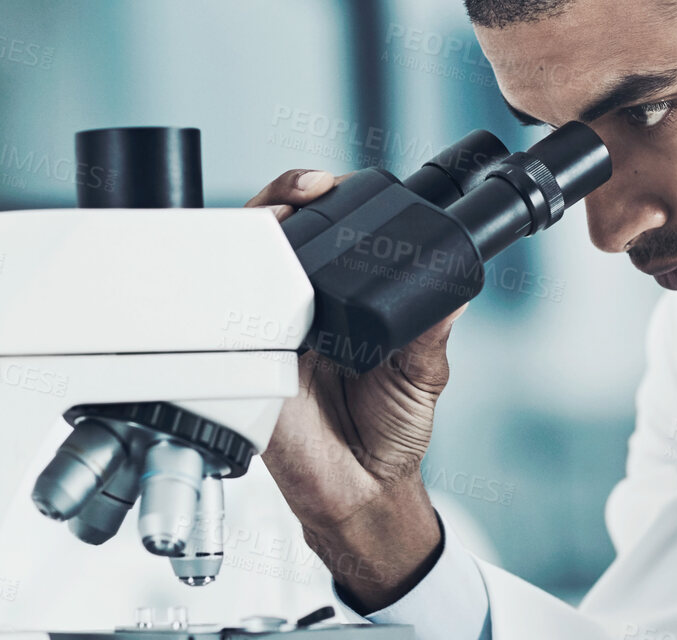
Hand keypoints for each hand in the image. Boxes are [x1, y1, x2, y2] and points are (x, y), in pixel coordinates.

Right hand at [246, 169, 457, 612]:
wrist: (360, 492)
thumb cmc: (389, 433)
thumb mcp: (423, 372)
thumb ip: (431, 328)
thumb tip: (455, 285)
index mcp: (346, 296)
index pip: (330, 229)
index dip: (327, 195)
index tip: (338, 185)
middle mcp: (303, 303)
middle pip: (279, 229)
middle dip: (286, 194)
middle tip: (311, 191)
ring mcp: (269, 327)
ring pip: (244, 258)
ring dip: (256, 226)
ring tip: (281, 215)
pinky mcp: (244, 358)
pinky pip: (221, 314)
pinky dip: (225, 285)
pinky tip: (247, 273)